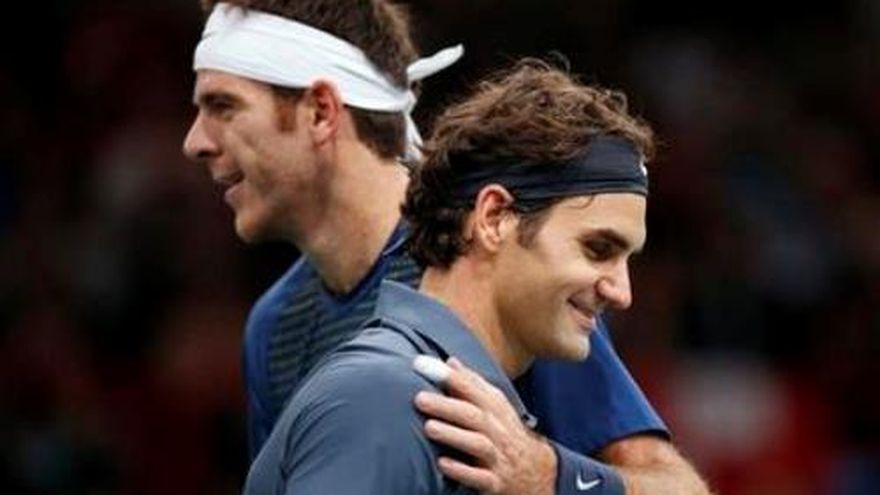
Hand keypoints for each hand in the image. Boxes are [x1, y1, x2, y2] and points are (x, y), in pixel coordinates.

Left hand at [414, 357, 556, 494]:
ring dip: (454, 435)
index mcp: (495, 409)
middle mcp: (497, 431)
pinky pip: (481, 477)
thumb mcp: (495, 407)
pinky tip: (443, 464)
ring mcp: (498, 457)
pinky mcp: (495, 482)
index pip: (473, 389)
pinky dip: (463, 471)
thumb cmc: (506, 433)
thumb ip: (471, 385)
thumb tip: (450, 362)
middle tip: (419, 398)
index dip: (450, 377)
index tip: (422, 365)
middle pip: (473, 415)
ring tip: (429, 427)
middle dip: (446, 406)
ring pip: (477, 444)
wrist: (537, 472)